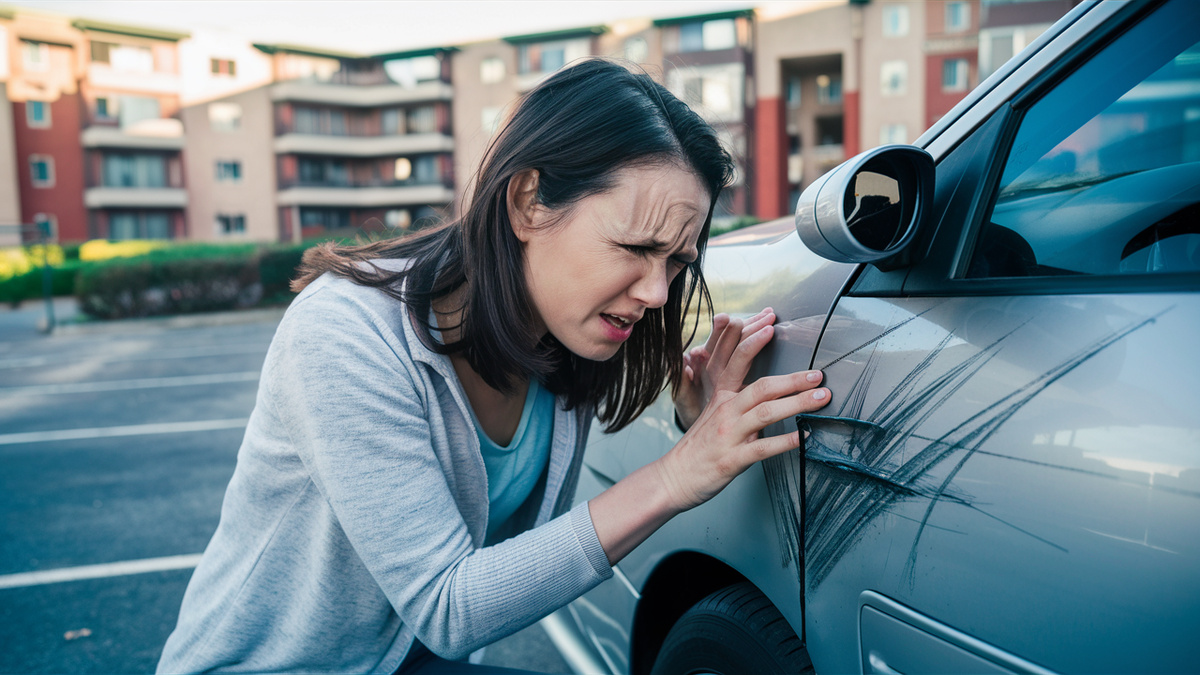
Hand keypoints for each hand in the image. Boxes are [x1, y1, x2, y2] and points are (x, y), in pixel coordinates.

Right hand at [657, 318, 830, 510]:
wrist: (674, 477)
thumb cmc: (699, 447)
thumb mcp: (713, 415)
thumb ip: (736, 401)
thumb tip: (767, 393)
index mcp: (721, 397)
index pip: (736, 362)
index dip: (752, 343)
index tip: (770, 327)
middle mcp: (725, 412)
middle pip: (762, 387)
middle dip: (793, 379)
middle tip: (818, 374)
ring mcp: (729, 435)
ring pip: (765, 412)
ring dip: (797, 403)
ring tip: (821, 399)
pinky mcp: (732, 459)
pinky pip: (762, 448)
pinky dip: (786, 441)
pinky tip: (804, 437)